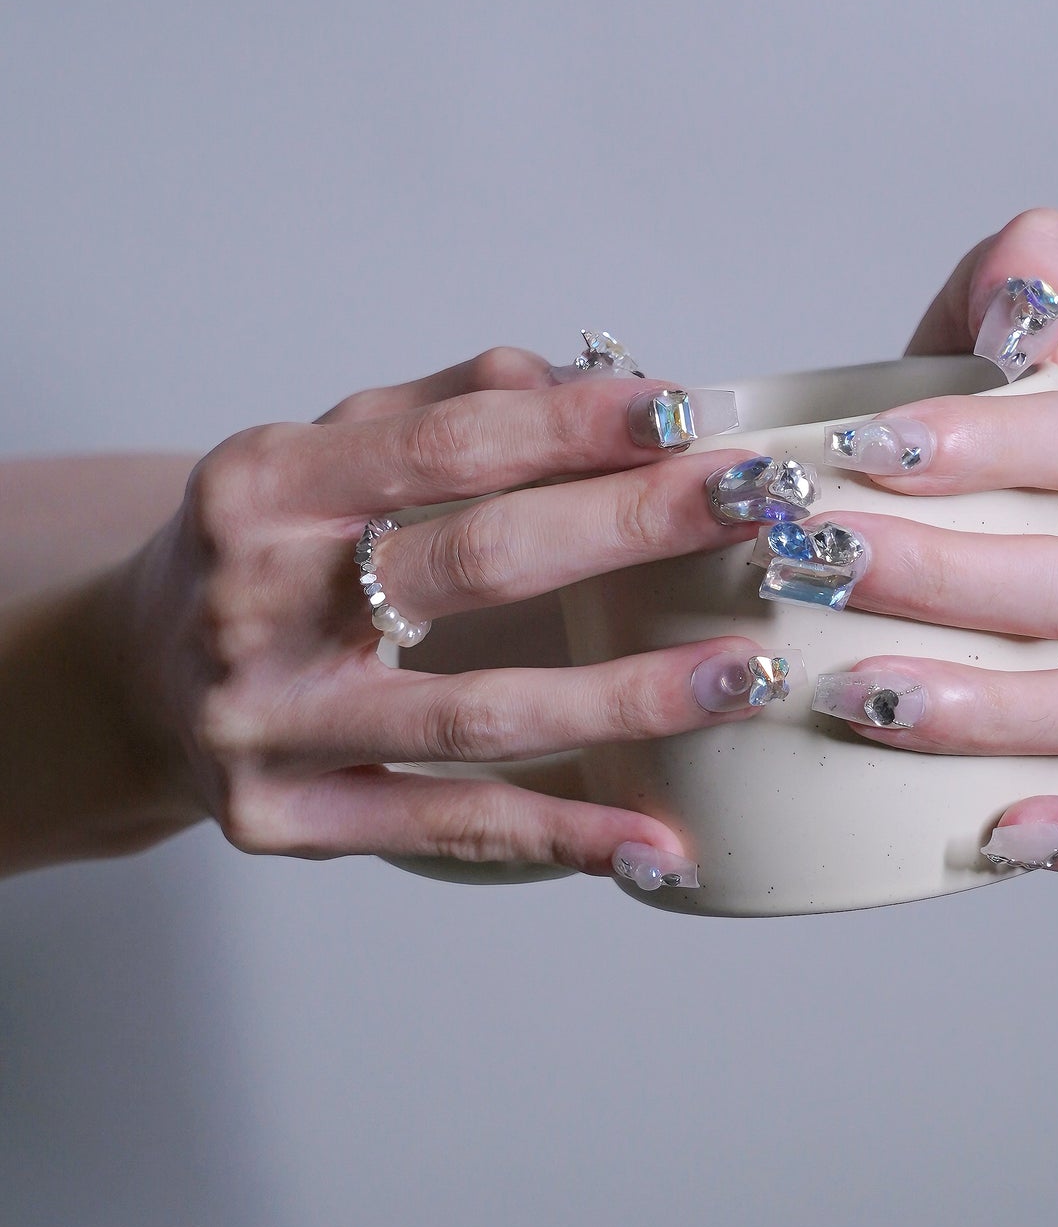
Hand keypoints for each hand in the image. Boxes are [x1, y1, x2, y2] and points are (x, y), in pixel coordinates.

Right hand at [5, 349, 788, 881]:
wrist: (136, 679)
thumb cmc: (263, 552)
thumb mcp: (320, 453)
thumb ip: (445, 410)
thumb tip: (593, 382)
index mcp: (263, 484)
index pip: (447, 445)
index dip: (576, 427)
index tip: (690, 416)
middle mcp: (250, 602)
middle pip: (475, 564)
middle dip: (633, 531)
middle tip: (752, 512)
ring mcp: (265, 723)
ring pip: (476, 715)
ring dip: (627, 699)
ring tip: (742, 676)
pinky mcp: (283, 819)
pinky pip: (447, 829)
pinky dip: (561, 836)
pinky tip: (657, 844)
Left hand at [807, 208, 1057, 870]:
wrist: (977, 553)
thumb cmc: (977, 458)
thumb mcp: (979, 361)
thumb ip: (1005, 299)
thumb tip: (1043, 252)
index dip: (993, 439)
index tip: (867, 444)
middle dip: (951, 576)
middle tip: (822, 561)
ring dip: (990, 707)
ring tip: (864, 698)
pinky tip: (996, 834)